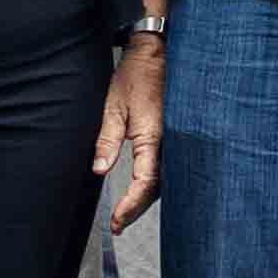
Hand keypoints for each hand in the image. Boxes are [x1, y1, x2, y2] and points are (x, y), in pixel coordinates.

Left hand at [97, 31, 169, 229]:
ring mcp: (178, 139)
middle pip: (158, 189)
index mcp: (154, 136)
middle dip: (137, 209)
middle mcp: (171, 142)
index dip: (130, 206)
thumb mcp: (114, 107)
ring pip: (167, 180)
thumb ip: (107, 141)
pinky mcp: (178, 135)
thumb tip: (99, 171)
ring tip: (127, 212)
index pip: (144, 183)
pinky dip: (156, 183)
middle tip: (117, 225)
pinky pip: (171, 167)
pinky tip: (144, 190)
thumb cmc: (136, 75)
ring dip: (147, 199)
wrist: (159, 52)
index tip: (115, 221)